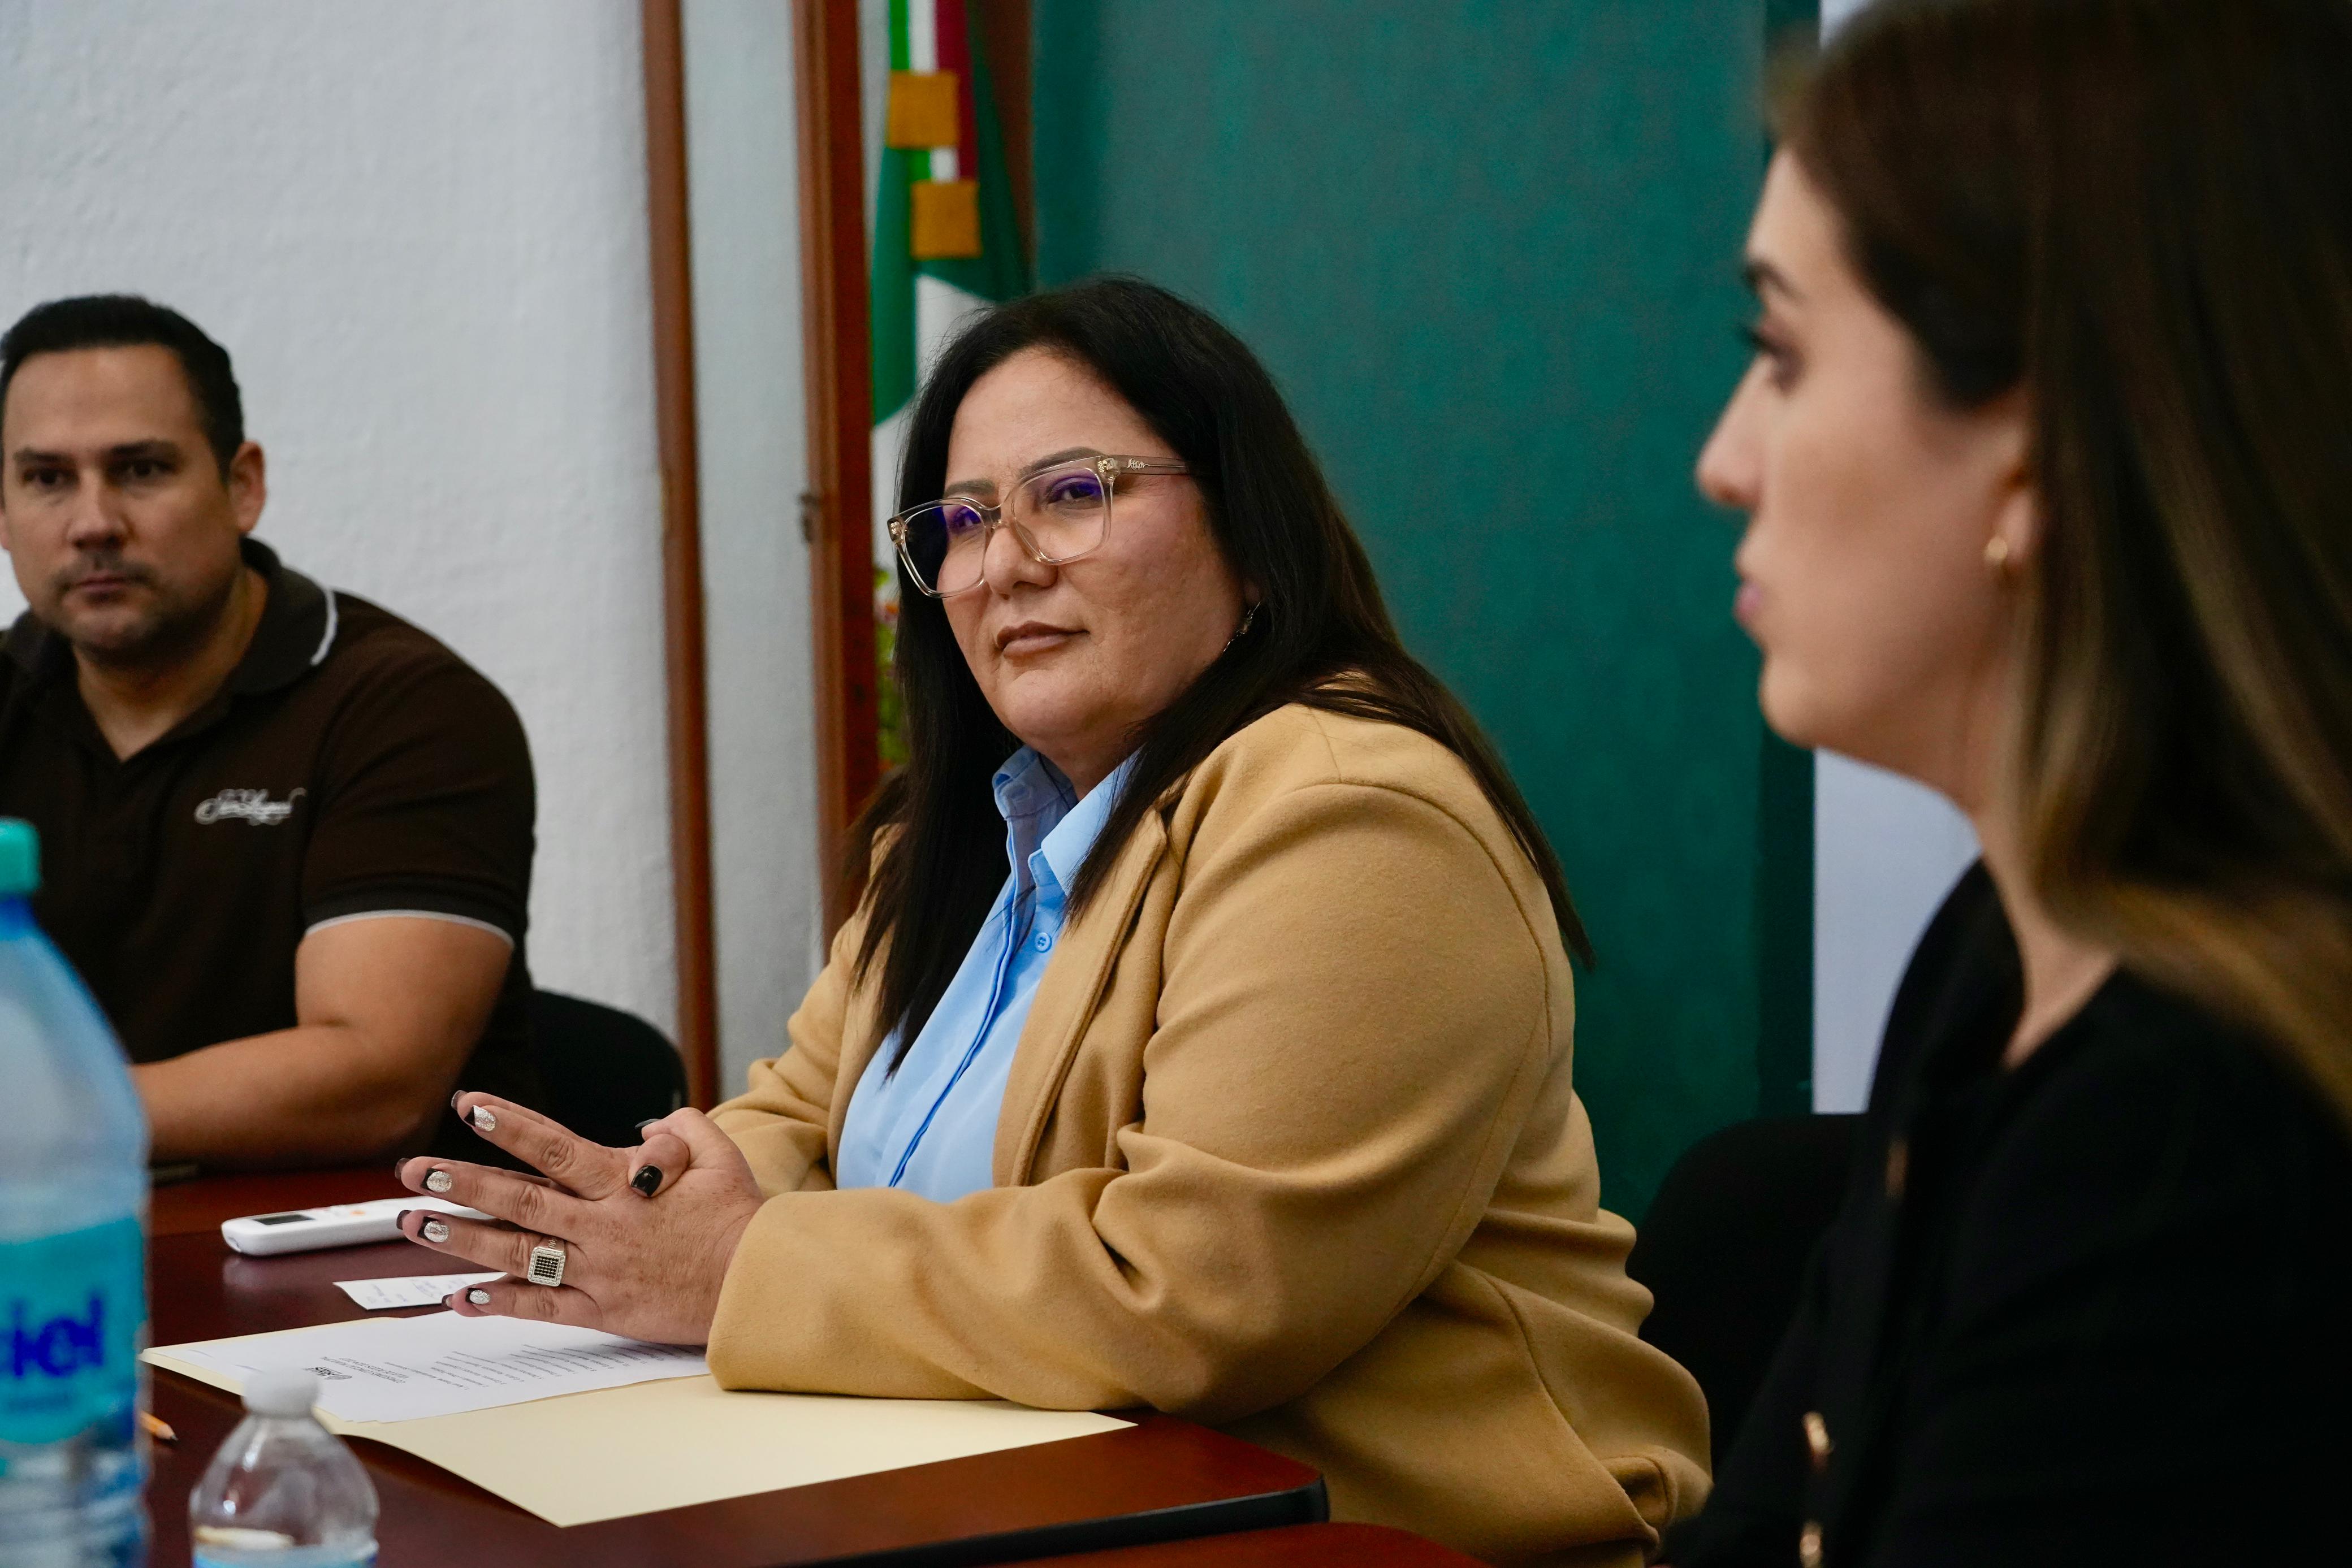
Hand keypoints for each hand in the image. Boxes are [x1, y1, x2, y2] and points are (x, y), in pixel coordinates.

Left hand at [392, 1092, 765, 1344]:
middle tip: (414, 1170)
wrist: (755, 1284)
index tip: (468, 1106)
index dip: (508, 1125)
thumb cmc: (738, 1218)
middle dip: (461, 1183)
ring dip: (462, 1238)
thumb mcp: (718, 1155)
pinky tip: (460, 1298)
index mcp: (624, 1185)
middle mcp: (601, 1226)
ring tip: (415, 1223)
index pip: (554, 1148)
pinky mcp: (601, 1311)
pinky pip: (540, 1307)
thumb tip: (644, 1128)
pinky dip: (498, 1303)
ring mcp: (597, 1271)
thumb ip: (679, 1130)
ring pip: (517, 1252)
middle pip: (519, 1199)